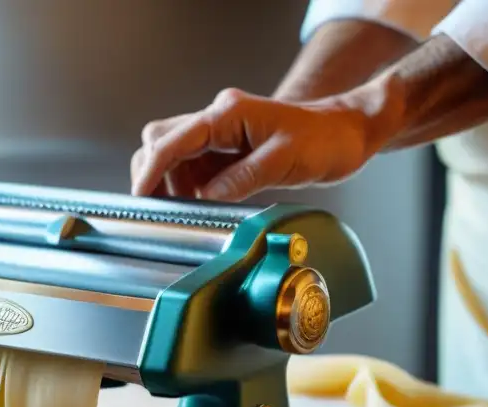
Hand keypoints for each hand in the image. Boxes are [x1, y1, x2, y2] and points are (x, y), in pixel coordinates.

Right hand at [130, 80, 403, 201]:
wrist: (347, 132)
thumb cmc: (324, 139)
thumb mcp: (285, 161)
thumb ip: (242, 180)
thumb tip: (204, 199)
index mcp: (227, 114)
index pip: (171, 140)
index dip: (150, 171)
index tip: (140, 199)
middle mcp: (217, 119)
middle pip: (160, 141)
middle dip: (152, 175)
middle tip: (157, 209)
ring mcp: (219, 135)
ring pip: (171, 156)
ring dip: (169, 185)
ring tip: (184, 211)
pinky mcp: (224, 152)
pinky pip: (191, 169)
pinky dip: (186, 189)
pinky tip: (198, 205)